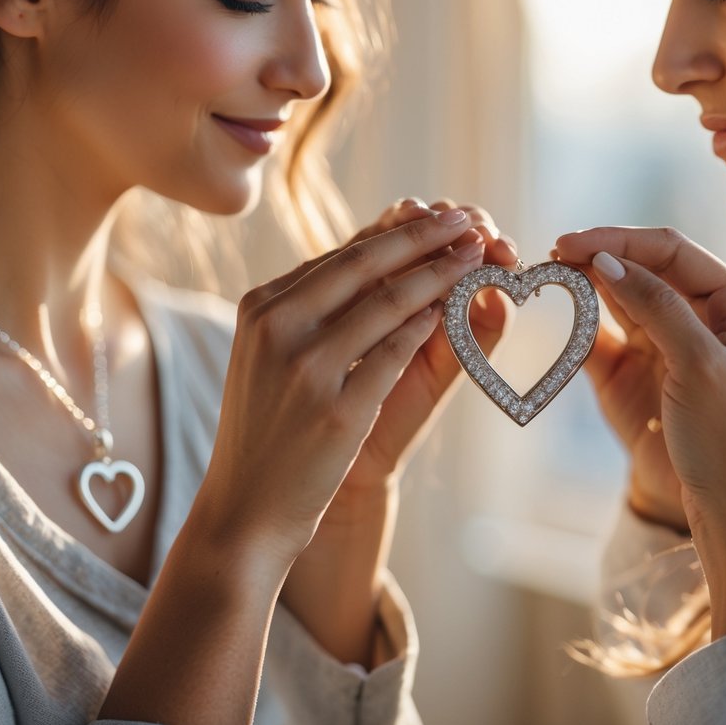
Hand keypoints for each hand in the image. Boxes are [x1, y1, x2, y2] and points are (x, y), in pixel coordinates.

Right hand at [197, 208, 487, 563]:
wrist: (247, 509)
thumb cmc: (271, 430)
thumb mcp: (275, 357)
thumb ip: (315, 308)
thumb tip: (378, 255)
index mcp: (262, 307)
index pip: (341, 255)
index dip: (397, 231)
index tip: (436, 215)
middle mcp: (277, 326)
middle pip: (365, 264)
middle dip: (425, 236)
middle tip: (468, 219)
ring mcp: (304, 368)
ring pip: (388, 302)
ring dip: (441, 273)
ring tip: (478, 256)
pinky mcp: (335, 409)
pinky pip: (396, 352)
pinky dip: (430, 327)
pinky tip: (455, 310)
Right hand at [555, 227, 725, 638]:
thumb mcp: (704, 365)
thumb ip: (657, 306)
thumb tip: (607, 258)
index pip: (674, 253)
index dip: (624, 241)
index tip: (575, 241)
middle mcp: (703, 323)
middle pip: (644, 272)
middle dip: (601, 258)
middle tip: (553, 254)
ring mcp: (667, 353)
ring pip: (620, 304)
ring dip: (586, 288)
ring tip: (548, 275)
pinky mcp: (637, 384)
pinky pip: (602, 344)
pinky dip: (578, 328)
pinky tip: (559, 315)